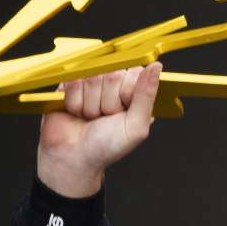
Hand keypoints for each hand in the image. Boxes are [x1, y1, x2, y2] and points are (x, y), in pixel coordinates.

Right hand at [36, 62, 161, 197]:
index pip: (134, 72)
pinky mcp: (70, 82)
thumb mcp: (135, 126)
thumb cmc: (107, 146)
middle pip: (112, 74)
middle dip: (107, 102)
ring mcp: (91, 80)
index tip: (123, 111)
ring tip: (91, 117)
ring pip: (91, 77)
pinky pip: (73, 81)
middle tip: (105, 117)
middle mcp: (113, 83)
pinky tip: (77, 112)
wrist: (74, 158)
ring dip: (90, 105)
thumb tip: (156, 67)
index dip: (127, 93)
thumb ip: (147, 96)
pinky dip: (74, 102)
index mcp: (133, 91)